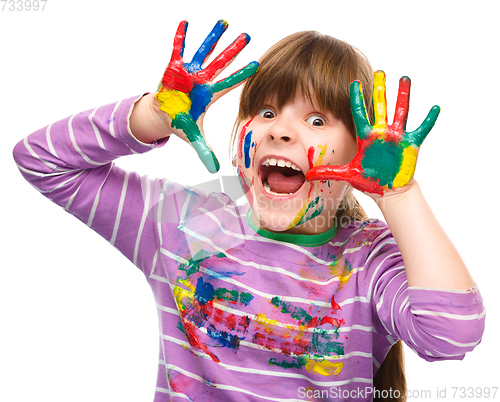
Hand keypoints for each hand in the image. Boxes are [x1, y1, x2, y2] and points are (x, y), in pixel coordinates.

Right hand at [156, 20, 258, 172]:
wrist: (162, 114)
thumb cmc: (181, 122)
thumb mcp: (193, 137)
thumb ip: (205, 151)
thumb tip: (215, 170)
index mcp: (209, 94)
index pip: (229, 83)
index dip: (242, 75)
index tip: (257, 65)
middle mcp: (202, 80)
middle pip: (221, 63)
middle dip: (233, 50)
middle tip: (247, 36)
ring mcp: (189, 72)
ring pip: (203, 51)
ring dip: (212, 38)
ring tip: (224, 23)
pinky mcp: (173, 67)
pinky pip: (177, 48)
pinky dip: (180, 36)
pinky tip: (185, 23)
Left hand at [305, 70, 439, 195]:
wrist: (387, 189)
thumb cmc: (368, 179)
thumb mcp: (347, 174)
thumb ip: (327, 172)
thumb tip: (306, 175)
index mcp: (366, 137)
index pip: (359, 114)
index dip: (356, 99)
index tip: (353, 82)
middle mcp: (381, 133)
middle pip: (380, 107)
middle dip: (379, 90)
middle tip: (380, 71)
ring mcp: (396, 136)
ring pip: (400, 111)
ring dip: (403, 95)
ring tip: (404, 78)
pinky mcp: (410, 144)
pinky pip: (422, 129)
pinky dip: (429, 119)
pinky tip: (435, 107)